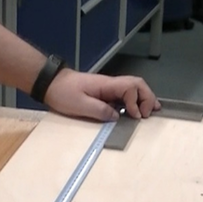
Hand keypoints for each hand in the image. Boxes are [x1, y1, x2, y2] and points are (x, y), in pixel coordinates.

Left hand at [44, 70, 158, 121]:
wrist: (51, 84)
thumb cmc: (63, 92)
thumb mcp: (79, 105)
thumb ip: (99, 111)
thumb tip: (117, 117)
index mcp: (106, 85)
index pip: (130, 87)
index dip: (136, 101)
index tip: (135, 115)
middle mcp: (111, 84)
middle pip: (137, 84)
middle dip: (147, 97)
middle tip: (149, 114)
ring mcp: (108, 88)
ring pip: (133, 89)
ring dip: (143, 98)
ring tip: (151, 111)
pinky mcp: (104, 94)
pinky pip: (124, 95)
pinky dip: (134, 101)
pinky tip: (136, 111)